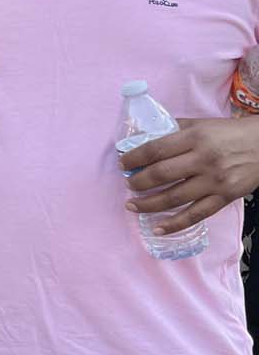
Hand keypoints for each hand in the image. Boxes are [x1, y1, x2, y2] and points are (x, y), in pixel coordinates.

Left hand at [120, 116, 258, 233]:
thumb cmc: (231, 133)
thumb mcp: (203, 124)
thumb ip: (176, 129)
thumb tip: (146, 134)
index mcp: (195, 137)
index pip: (156, 149)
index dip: (135, 158)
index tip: (123, 163)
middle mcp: (203, 159)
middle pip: (161, 174)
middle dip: (138, 182)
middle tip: (128, 185)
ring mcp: (214, 181)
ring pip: (174, 197)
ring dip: (148, 204)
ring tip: (132, 205)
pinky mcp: (224, 197)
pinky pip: (195, 215)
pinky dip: (174, 225)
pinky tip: (157, 229)